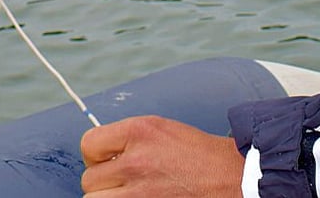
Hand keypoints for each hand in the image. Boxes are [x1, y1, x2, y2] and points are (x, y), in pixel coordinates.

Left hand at [80, 115, 243, 196]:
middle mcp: (135, 161)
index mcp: (138, 132)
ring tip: (130, 192)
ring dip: (110, 197)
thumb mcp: (161, 130)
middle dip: (104, 181)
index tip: (108, 160)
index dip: (96, 155)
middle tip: (124, 181)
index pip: (89, 144)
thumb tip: (100, 155)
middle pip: (90, 179)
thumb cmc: (198, 154)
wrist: (230, 177)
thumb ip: (128, 139)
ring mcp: (139, 193)